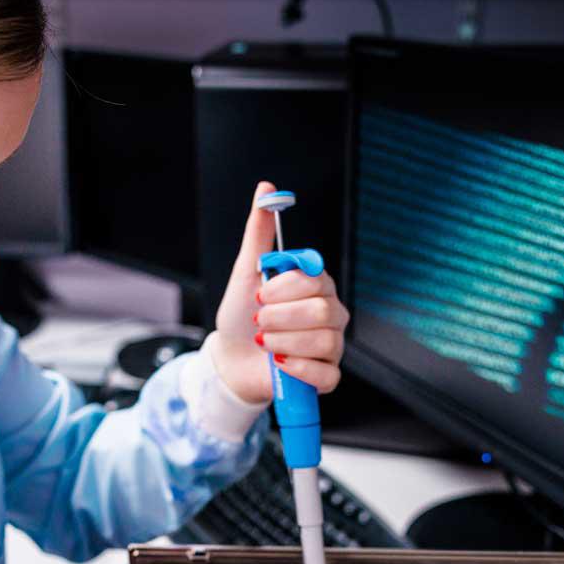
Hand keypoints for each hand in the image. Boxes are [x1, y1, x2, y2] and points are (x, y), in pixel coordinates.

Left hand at [209, 180, 349, 404]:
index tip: (260, 292)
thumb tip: (266, 189)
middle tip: (260, 321)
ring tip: (265, 343)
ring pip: (324, 340)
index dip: (285, 288)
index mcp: (315, 285)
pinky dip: (298, 369)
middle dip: (280, 317)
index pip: (317, 278)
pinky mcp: (327, 375)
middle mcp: (330, 312)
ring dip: (283, 342)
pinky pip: (326, 372)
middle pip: (322, 310)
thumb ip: (258, 233)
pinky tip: (280, 364)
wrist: (232, 360)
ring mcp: (332, 344)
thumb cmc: (242, 316)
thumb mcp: (246, 272)